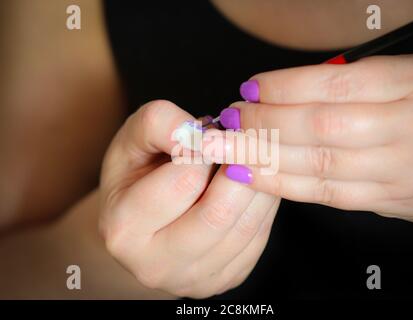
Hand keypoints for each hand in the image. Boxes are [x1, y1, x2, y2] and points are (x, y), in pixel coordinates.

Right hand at [99, 100, 278, 297]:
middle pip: (219, 213)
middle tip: (242, 142)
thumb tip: (204, 133)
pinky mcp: (226, 278)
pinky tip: (253, 183)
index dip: (205, 148)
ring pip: (247, 226)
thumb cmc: (136, 175)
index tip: (210, 133)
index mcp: (124, 230)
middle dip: (239, 168)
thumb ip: (159, 123)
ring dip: (258, 183)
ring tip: (249, 158)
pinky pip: (259, 236)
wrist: (142, 221)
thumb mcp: (133, 138)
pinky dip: (264, 203)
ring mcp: (195, 279)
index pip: (184, 181)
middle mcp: (156, 265)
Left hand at [204, 54, 412, 223]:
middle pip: (319, 126)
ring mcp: (397, 169)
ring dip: (264, 157)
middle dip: (265, 123)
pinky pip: (326, 195)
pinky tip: (254, 176)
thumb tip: (281, 92)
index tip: (250, 89)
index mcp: (410, 83)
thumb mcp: (403, 76)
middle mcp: (406, 126)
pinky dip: (284, 186)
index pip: (334, 84)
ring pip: (318, 164)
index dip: (284, 87)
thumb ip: (349, 82)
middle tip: (230, 120)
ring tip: (228, 149)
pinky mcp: (386, 200)